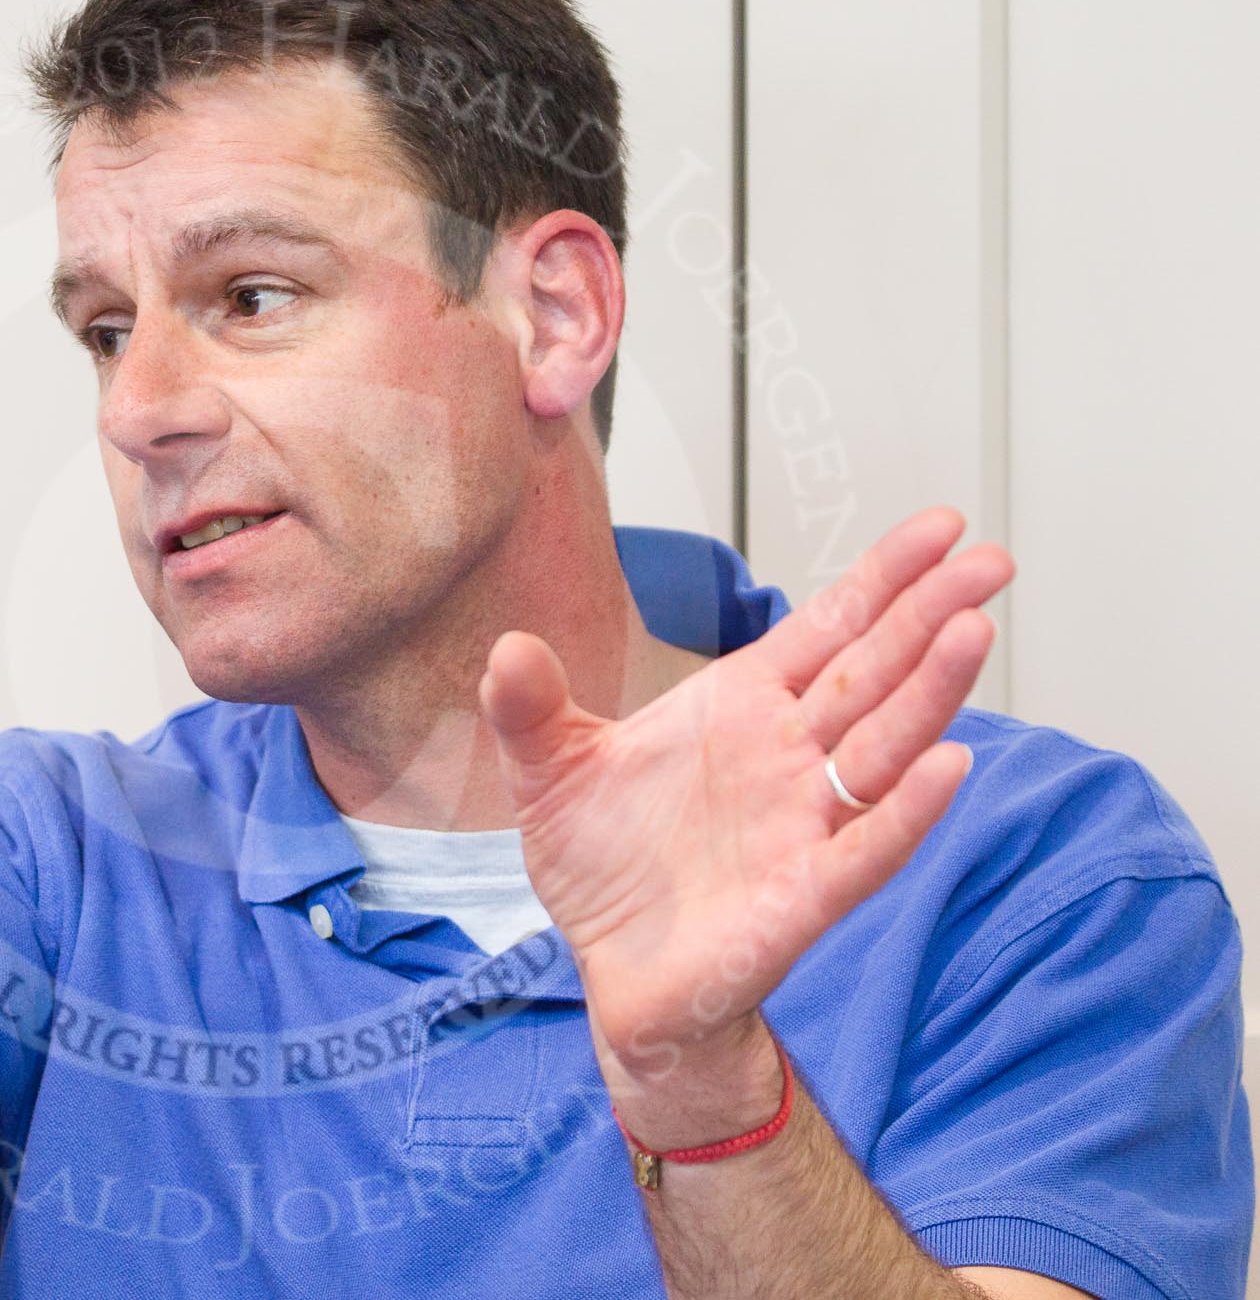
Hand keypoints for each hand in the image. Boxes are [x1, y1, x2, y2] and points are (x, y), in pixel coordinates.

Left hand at [478, 508, 1012, 1133]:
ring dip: (929, 694)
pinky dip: (905, 811)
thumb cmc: (603, 866)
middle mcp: (787, 757)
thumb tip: (507, 648)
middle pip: (874, 673)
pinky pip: (865, 848)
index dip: (882, 577)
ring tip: (971, 633)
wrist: (612, 969)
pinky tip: (948, 766)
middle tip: (991, 561)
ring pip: (882, 747)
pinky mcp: (803, 895)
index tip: (941, 528)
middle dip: (930, 614)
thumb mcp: (548, 773)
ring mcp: (803, 823)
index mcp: (740, 709)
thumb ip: (528, 708)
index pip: (827, 628)